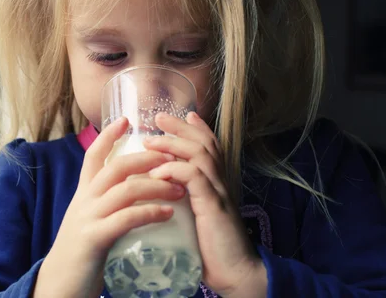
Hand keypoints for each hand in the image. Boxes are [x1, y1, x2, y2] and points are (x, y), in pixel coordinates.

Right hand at [33, 118, 186, 297]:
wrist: (60, 284)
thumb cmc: (83, 250)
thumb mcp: (90, 218)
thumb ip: (106, 202)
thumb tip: (131, 187)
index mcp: (83, 193)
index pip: (93, 156)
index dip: (108, 136)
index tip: (127, 120)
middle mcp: (84, 200)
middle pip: (116, 167)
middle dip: (147, 159)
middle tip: (172, 158)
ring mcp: (87, 218)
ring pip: (125, 190)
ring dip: (157, 186)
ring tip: (180, 189)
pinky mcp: (94, 239)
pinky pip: (125, 219)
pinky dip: (150, 212)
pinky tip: (168, 213)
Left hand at [143, 112, 267, 297]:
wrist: (235, 272)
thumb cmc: (212, 247)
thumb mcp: (196, 216)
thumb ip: (186, 199)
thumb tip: (162, 189)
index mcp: (216, 183)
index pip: (209, 146)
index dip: (196, 128)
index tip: (181, 113)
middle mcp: (220, 182)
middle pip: (204, 142)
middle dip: (180, 127)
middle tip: (158, 116)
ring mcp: (219, 192)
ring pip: (199, 154)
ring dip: (173, 144)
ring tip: (150, 141)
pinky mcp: (213, 206)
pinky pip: (195, 177)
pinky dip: (174, 170)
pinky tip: (158, 171)